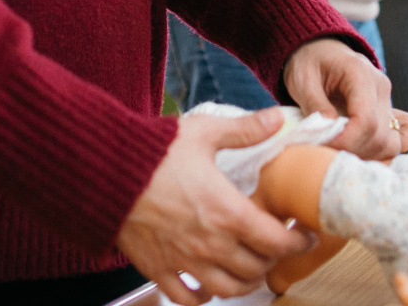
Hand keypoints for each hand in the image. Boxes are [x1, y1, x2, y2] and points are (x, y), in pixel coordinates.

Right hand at [117, 109, 314, 304]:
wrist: (104, 170)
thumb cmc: (152, 151)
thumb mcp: (203, 132)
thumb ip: (244, 130)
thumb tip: (276, 118)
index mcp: (227, 211)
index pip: (277, 241)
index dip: (298, 242)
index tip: (303, 235)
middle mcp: (210, 242)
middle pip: (257, 268)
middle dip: (273, 258)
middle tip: (275, 245)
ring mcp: (183, 259)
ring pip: (229, 289)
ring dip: (245, 281)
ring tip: (249, 266)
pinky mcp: (158, 268)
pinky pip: (188, 298)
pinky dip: (204, 297)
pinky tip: (209, 283)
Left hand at [282, 37, 407, 158]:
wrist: (320, 50)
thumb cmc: (309, 62)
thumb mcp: (302, 80)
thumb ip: (315, 106)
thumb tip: (328, 134)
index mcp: (360, 74)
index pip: (366, 120)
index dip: (346, 141)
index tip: (324, 146)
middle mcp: (381, 88)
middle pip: (381, 136)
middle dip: (353, 151)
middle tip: (326, 151)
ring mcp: (388, 101)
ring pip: (393, 143)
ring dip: (367, 155)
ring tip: (340, 151)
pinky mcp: (390, 112)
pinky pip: (403, 138)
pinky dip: (385, 150)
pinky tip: (361, 149)